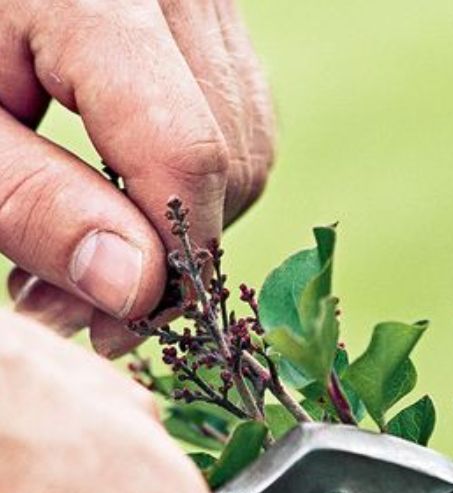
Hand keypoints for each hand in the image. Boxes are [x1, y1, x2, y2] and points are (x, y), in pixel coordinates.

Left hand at [0, 0, 274, 356]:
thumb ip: (31, 199)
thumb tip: (137, 290)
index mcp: (101, 0)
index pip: (186, 154)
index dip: (167, 261)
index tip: (112, 326)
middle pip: (232, 158)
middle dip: (171, 249)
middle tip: (75, 299)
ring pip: (248, 144)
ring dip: (185, 219)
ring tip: (91, 251)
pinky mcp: (207, 12)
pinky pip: (235, 112)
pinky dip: (189, 173)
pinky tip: (118, 193)